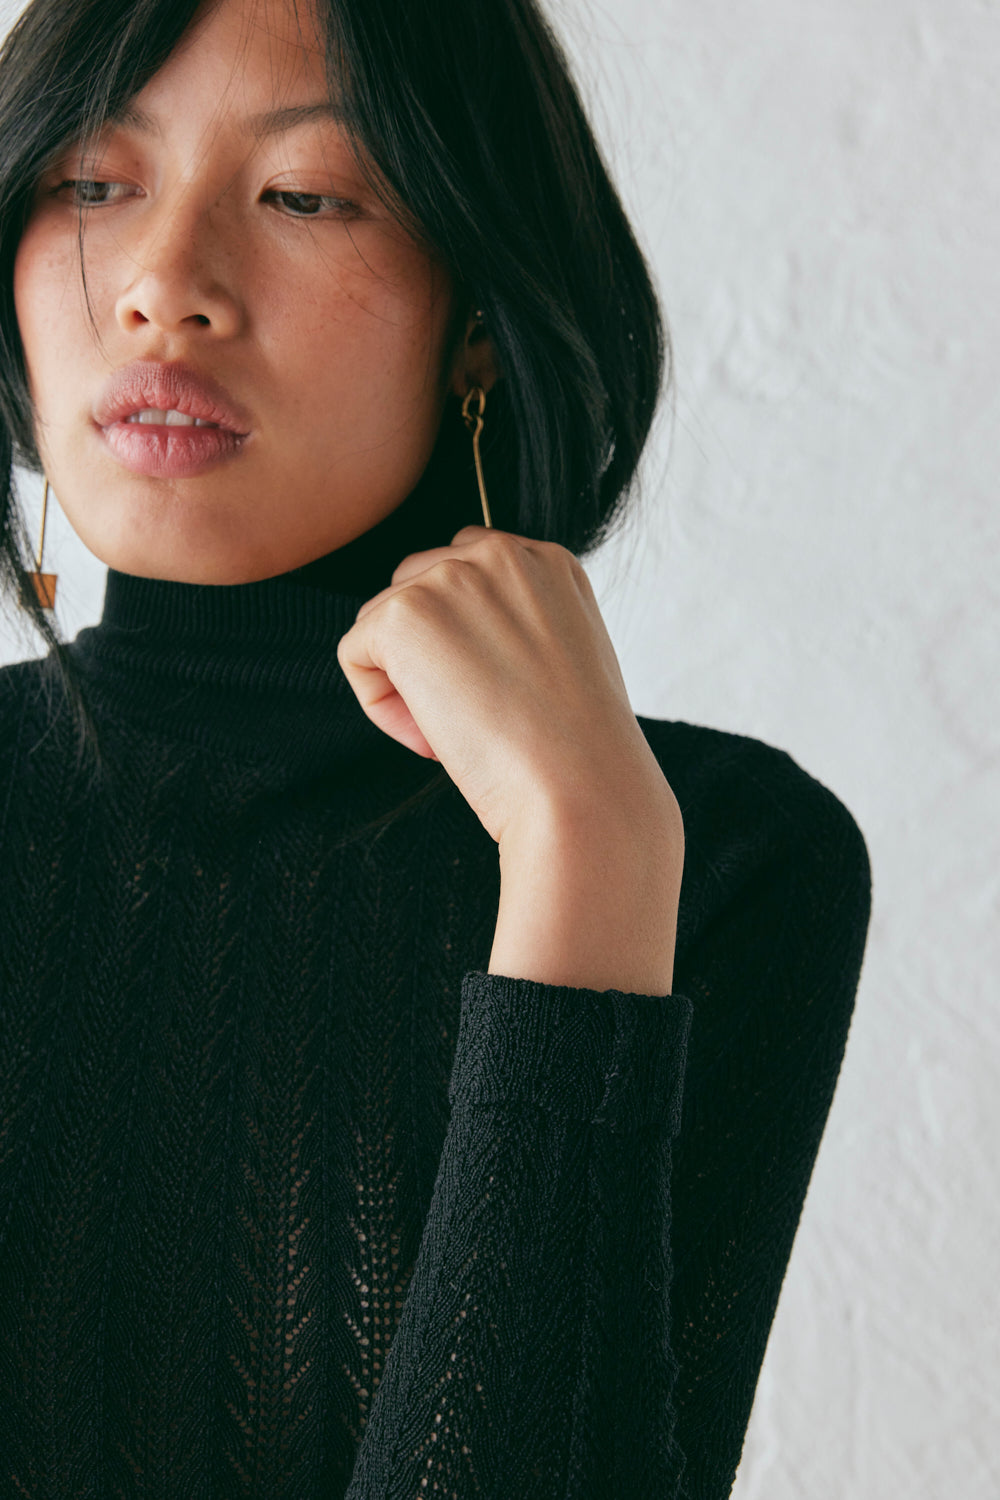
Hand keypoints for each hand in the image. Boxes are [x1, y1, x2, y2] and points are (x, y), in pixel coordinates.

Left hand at [336, 525, 679, 849]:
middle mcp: (501, 556)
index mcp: (546, 562)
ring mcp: (450, 578)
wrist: (581, 785)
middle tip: (466, 717)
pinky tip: (431, 738)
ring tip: (455, 732)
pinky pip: (356, 653)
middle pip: (416, 585)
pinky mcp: (404, 614)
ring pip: (381, 620)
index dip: (460, 635)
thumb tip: (459, 641)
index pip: (466, 569)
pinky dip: (380, 705)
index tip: (487, 690)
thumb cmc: (580, 748)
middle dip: (425, 650)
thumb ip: (518, 626)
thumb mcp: (568, 658)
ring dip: (403, 680)